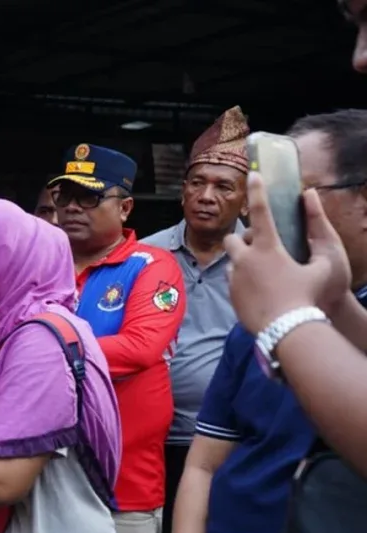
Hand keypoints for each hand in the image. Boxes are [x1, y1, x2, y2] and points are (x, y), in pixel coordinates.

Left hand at [224, 173, 350, 334]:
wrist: (288, 332)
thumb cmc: (312, 296)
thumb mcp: (326, 263)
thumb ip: (320, 232)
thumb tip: (312, 199)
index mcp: (267, 248)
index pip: (259, 211)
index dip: (256, 190)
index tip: (253, 175)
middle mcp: (244, 261)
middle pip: (232, 239)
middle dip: (243, 239)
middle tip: (261, 247)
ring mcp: (234, 280)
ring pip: (231, 263)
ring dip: (243, 262)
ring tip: (264, 273)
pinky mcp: (231, 298)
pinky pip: (233, 283)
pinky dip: (244, 282)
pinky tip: (262, 291)